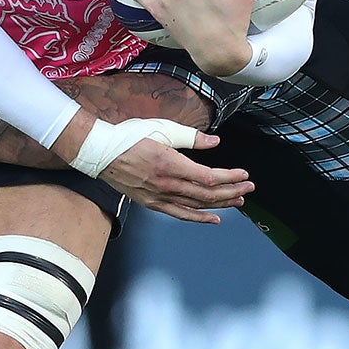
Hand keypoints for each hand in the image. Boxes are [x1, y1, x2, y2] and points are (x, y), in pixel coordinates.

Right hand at [99, 129, 254, 225]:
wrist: (100, 152)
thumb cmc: (129, 137)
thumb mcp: (163, 129)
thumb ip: (191, 137)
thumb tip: (215, 142)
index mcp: (169, 164)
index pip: (208, 178)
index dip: (230, 178)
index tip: (244, 175)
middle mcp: (166, 184)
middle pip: (207, 194)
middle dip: (231, 192)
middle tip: (248, 189)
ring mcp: (158, 196)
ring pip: (196, 205)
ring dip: (220, 204)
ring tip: (238, 201)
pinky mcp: (152, 203)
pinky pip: (180, 214)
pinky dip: (199, 218)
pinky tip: (214, 218)